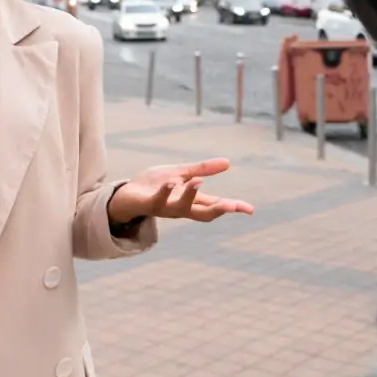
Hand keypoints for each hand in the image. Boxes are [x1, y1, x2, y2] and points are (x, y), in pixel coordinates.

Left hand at [108, 159, 254, 223]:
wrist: (126, 195)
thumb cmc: (155, 186)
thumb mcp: (181, 174)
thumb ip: (202, 169)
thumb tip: (228, 163)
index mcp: (192, 201)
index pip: (216, 205)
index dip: (233, 207)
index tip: (250, 210)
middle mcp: (181, 208)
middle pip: (204, 213)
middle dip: (219, 210)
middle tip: (233, 206)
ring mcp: (165, 208)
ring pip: (181, 207)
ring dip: (190, 195)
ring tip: (198, 181)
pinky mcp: (148, 204)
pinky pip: (158, 200)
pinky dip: (164, 192)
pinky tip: (170, 182)